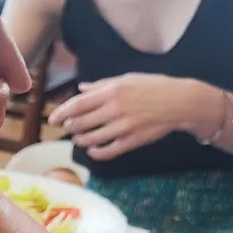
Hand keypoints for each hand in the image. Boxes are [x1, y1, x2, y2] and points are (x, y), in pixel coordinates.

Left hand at [48, 74, 195, 160]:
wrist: (179, 102)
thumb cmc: (153, 86)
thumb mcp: (127, 79)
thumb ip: (101, 85)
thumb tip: (81, 89)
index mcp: (112, 91)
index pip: (78, 104)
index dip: (62, 113)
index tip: (53, 119)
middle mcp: (115, 109)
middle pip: (81, 123)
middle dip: (70, 127)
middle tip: (67, 128)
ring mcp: (123, 127)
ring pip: (92, 139)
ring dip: (81, 140)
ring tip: (79, 138)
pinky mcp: (132, 141)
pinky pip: (108, 151)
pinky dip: (97, 153)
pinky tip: (93, 150)